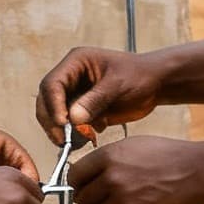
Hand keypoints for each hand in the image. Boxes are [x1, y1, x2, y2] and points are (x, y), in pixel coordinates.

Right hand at [36, 47, 165, 143]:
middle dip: (52, 121)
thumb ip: (95, 100)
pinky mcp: (82, 109)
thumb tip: (72, 118)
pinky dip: (75, 134)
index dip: (53, 105)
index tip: (62, 124)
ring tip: (80, 140)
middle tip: (62, 140)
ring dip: (62, 130)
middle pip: (47, 100)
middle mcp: (71, 77)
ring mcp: (75, 93)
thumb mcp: (118, 86)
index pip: (52, 84)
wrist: (156, 85)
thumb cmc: (139, 76)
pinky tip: (93, 135)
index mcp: (76, 63)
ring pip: (55, 115)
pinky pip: (69, 125)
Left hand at [68, 137, 203, 203]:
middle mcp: (111, 178)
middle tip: (102, 203)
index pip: (73, 177)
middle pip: (82, 200)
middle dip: (90, 203)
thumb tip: (88, 172)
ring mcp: (123, 200)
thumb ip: (108, 159)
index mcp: (108, 157)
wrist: (197, 171)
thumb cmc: (170, 156)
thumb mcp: (133, 145)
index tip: (82, 189)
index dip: (77, 185)